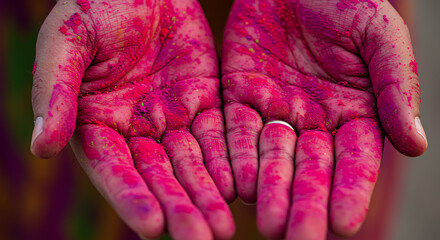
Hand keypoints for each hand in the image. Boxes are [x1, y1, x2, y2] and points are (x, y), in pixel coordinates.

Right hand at [30, 0, 234, 238]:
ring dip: (206, 195)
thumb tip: (41, 148)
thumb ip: (55, 93)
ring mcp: (171, 118)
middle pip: (158, 176)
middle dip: (178, 208)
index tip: (152, 227)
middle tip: (199, 239)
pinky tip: (238, 187)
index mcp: (96, 123)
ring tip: (222, 229)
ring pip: (191, 164)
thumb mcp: (67, 43)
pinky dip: (227, 161)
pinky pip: (217, 135)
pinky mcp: (203, 102)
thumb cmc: (95, 7)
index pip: (114, 169)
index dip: (131, 198)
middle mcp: (136, 129)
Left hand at [222, 0, 426, 238]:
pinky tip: (236, 185)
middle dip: (306, 203)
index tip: (344, 224)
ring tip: (267, 223)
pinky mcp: (240, 96)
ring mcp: (276, 111)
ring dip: (270, 189)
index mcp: (355, 112)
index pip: (356, 161)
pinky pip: (235, 131)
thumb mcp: (379, 35)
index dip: (351, 190)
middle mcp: (315, 121)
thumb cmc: (346, 0)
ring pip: (272, 158)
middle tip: (298, 238)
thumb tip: (416, 144)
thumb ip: (395, 86)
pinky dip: (235, 157)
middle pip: (311, 169)